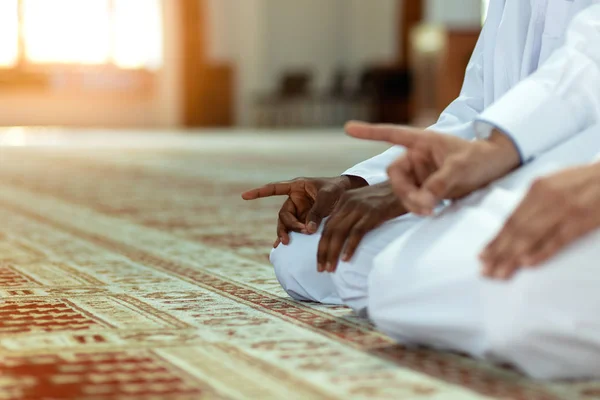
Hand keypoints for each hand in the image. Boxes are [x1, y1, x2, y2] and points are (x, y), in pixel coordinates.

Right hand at [242, 175, 367, 246]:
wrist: (350, 196)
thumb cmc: (338, 190)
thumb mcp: (328, 197)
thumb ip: (317, 211)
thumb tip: (307, 230)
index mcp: (297, 186)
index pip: (274, 188)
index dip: (259, 192)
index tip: (244, 196)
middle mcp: (295, 199)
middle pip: (283, 214)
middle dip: (287, 225)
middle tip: (297, 233)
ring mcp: (299, 211)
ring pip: (287, 224)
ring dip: (288, 232)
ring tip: (288, 242)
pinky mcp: (304, 220)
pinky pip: (293, 229)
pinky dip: (289, 237)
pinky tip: (280, 246)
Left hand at [317, 182, 406, 272]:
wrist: (407, 186)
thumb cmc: (389, 198)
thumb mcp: (365, 202)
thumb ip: (353, 215)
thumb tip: (344, 236)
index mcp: (344, 200)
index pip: (327, 225)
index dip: (321, 245)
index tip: (320, 261)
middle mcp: (348, 202)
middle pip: (329, 230)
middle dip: (323, 251)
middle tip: (321, 269)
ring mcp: (360, 207)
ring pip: (339, 233)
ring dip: (333, 253)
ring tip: (330, 268)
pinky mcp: (373, 212)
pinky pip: (357, 232)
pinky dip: (349, 247)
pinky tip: (346, 259)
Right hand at [345, 122, 520, 214]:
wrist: (496, 170)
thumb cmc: (480, 160)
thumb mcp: (461, 170)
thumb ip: (439, 185)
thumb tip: (423, 204)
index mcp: (423, 141)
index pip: (392, 134)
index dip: (369, 132)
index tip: (348, 128)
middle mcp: (417, 156)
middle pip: (395, 175)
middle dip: (405, 191)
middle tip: (423, 206)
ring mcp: (420, 172)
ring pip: (403, 190)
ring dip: (412, 202)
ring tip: (432, 210)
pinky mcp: (425, 187)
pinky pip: (412, 198)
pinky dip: (418, 206)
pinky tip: (432, 210)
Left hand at [480, 164, 599, 279]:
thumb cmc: (584, 181)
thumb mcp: (554, 184)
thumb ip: (535, 203)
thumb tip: (514, 226)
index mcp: (536, 188)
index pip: (510, 219)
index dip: (495, 240)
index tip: (482, 256)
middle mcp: (545, 198)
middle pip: (517, 230)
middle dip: (499, 252)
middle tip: (485, 271)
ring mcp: (563, 209)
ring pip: (531, 236)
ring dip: (513, 257)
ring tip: (499, 272)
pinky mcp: (580, 220)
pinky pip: (557, 239)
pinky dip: (541, 251)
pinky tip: (527, 263)